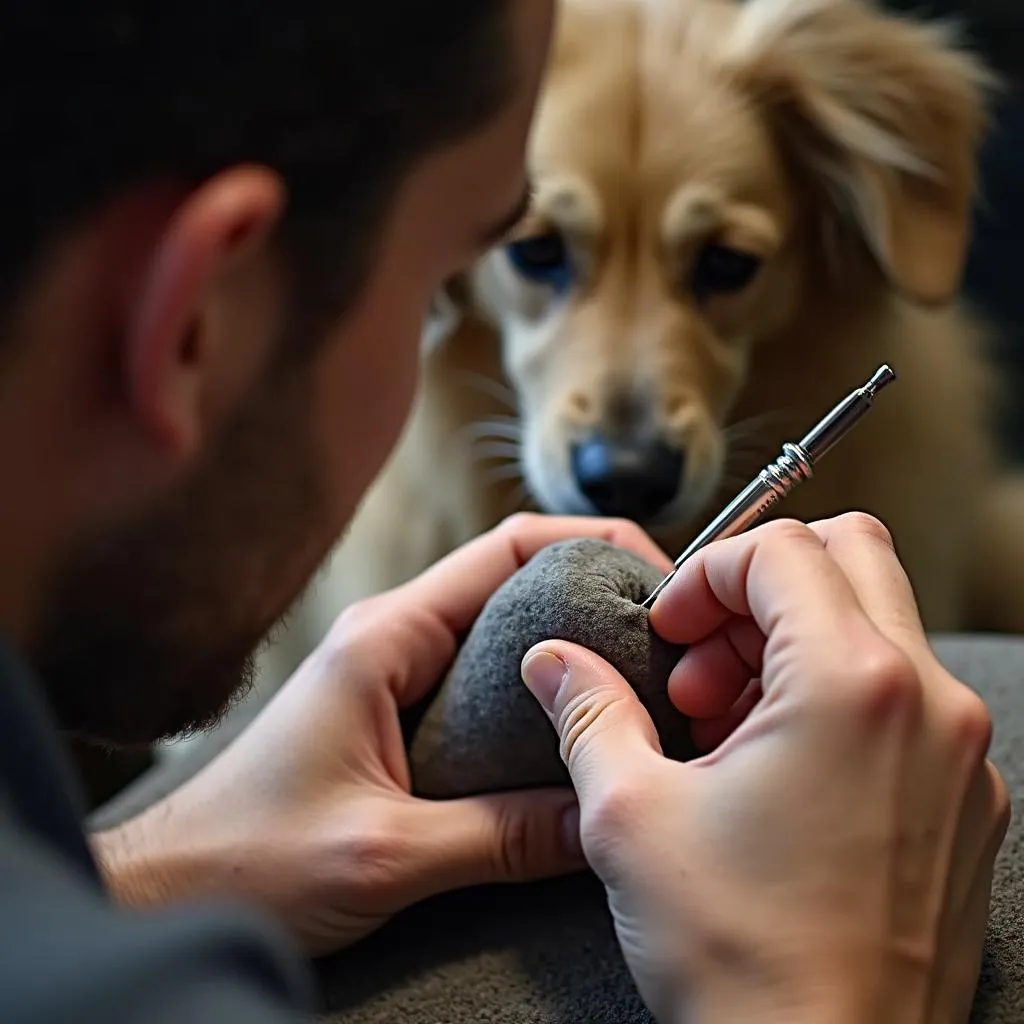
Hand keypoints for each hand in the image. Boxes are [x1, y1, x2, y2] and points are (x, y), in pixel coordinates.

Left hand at [94, 513, 670, 954]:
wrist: (173, 889)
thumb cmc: (248, 859)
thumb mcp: (385, 852)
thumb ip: (499, 836)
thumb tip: (601, 817)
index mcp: (387, 637)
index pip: (508, 552)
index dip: (590, 547)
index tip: (659, 574)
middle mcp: (395, 639)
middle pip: (516, 584)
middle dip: (595, 595)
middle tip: (670, 637)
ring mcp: (398, 675)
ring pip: (506, 637)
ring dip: (571, 650)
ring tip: (644, 683)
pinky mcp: (401, 717)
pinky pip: (487, 688)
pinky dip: (539, 699)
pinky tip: (577, 736)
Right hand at [521, 513, 1009, 1023]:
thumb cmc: (740, 959)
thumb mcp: (629, 815)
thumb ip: (588, 711)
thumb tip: (550, 660)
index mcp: (852, 685)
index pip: (782, 548)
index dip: (704, 574)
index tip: (666, 630)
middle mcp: (928, 704)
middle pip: (851, 557)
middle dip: (758, 589)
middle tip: (701, 663)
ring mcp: (960, 756)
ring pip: (877, 626)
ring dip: (791, 644)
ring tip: (725, 725)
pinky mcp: (965, 801)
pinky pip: (902, 698)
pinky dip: (833, 698)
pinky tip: (772, 770)